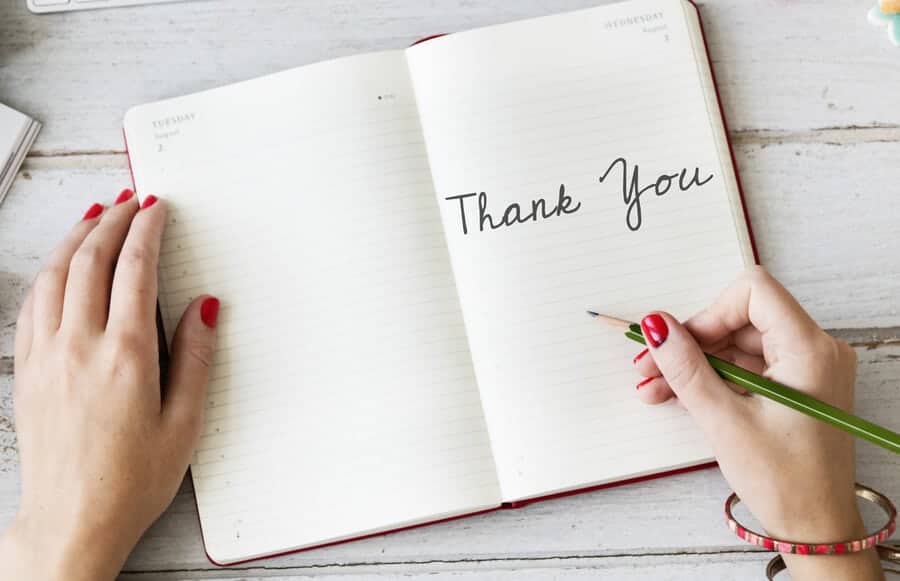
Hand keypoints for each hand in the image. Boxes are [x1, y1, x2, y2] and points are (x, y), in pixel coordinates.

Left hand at [0, 191, 218, 580]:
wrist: (71, 521)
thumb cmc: (130, 481)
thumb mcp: (184, 423)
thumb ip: (196, 358)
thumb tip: (203, 307)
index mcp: (126, 356)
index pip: (135, 269)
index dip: (147, 229)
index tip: (156, 208)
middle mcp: (80, 347)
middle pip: (91, 260)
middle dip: (112, 220)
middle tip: (129, 200)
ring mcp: (47, 356)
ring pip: (54, 275)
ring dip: (76, 237)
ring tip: (94, 215)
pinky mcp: (28, 371)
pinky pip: (32, 304)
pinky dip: (48, 272)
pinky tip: (58, 266)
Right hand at [632, 266, 883, 580]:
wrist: (815, 528)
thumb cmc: (787, 482)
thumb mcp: (724, 421)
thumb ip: (686, 368)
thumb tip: (657, 326)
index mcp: (809, 350)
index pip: (753, 292)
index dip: (709, 312)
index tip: (679, 342)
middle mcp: (815, 350)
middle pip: (740, 319)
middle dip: (692, 342)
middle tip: (651, 365)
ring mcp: (806, 368)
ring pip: (738, 344)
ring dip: (695, 363)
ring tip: (656, 387)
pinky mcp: (795, 386)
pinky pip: (747, 366)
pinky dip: (713, 378)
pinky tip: (679, 394)